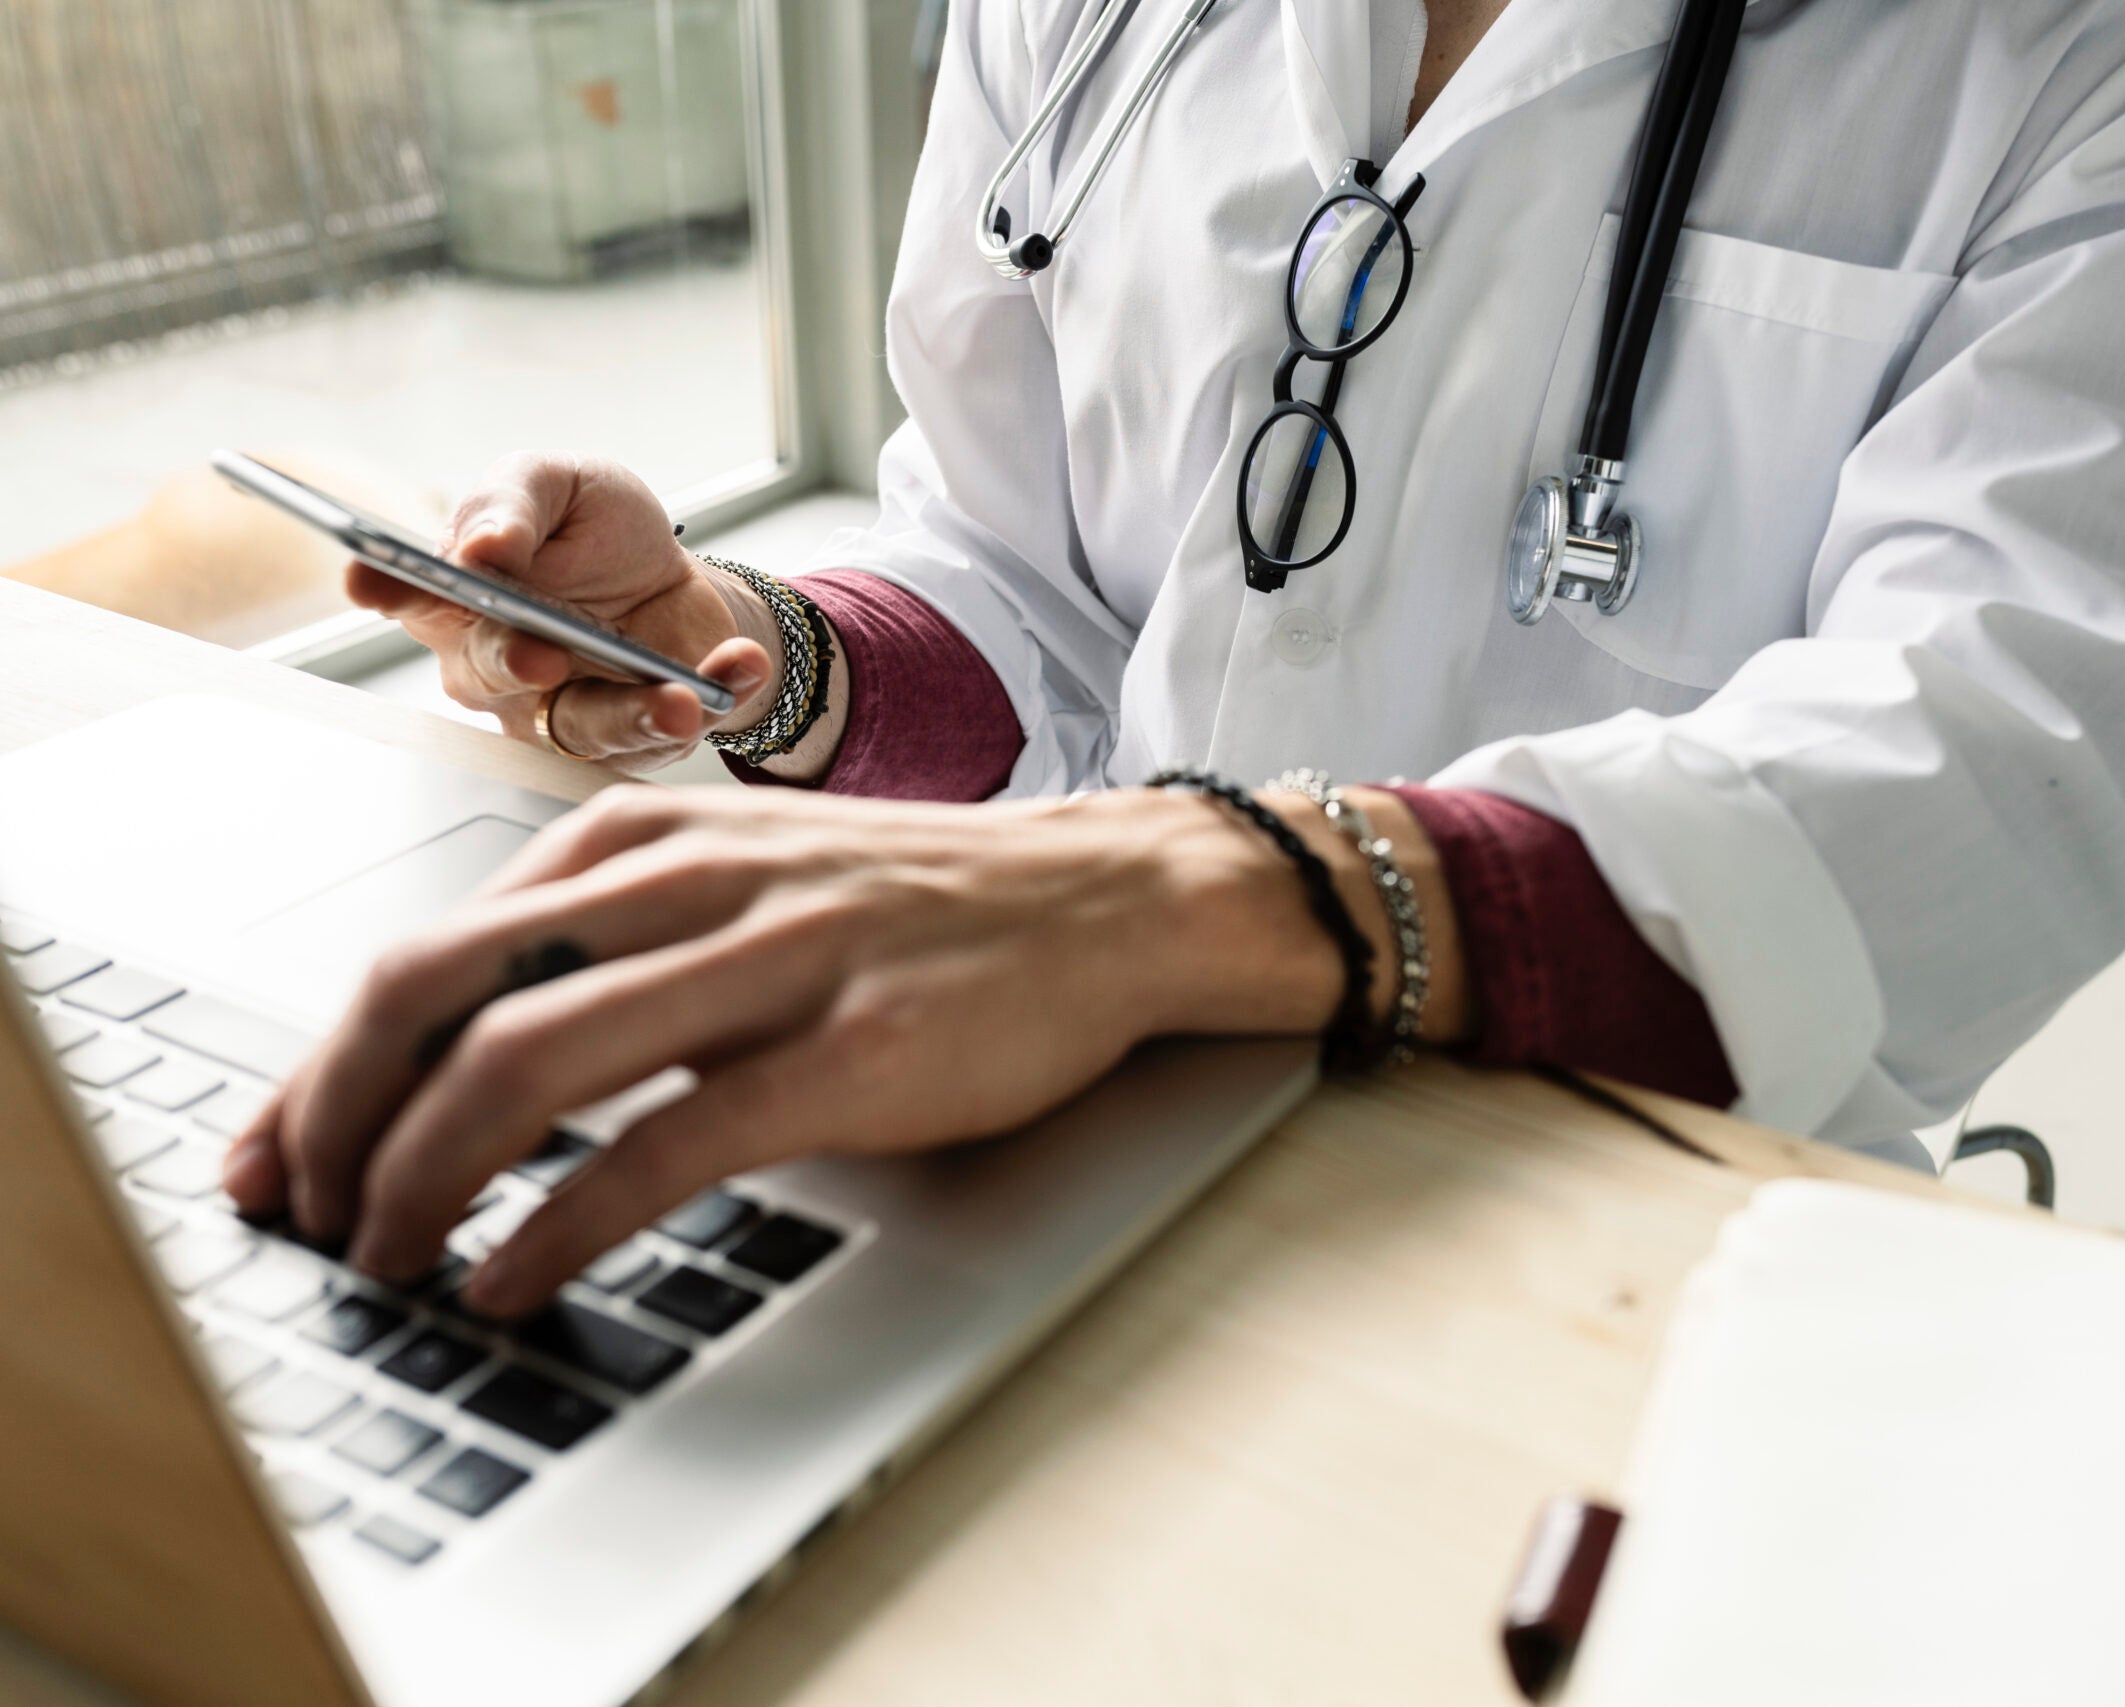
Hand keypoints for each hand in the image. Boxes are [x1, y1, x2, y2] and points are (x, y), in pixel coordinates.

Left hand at [219, 783, 1441, 1316]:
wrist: (1105, 898)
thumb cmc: (922, 906)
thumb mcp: (743, 885)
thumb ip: (615, 943)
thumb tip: (467, 1052)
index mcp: (645, 840)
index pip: (427, 946)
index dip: (321, 1065)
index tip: (274, 1153)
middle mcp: (688, 880)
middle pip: (438, 990)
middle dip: (333, 1118)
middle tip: (304, 1216)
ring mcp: (770, 957)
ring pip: (527, 1060)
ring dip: (421, 1178)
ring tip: (386, 1260)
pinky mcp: (848, 1049)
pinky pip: (663, 1144)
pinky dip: (560, 1224)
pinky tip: (513, 1278)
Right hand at [353, 454, 785, 772]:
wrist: (677, 578)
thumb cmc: (598, 532)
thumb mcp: (562, 486)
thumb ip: (516, 504)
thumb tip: (482, 546)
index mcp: (459, 592)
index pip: (407, 593)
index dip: (386, 587)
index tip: (373, 579)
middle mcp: (493, 663)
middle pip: (486, 673)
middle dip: (513, 661)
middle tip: (542, 651)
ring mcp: (555, 708)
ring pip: (578, 725)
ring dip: (631, 712)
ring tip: (676, 697)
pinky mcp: (626, 737)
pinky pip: (661, 733)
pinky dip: (709, 697)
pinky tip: (738, 666)